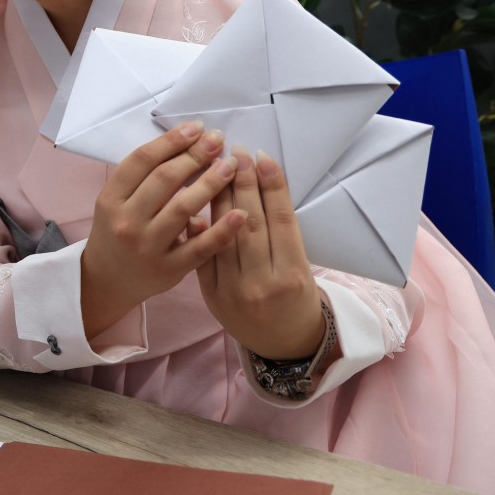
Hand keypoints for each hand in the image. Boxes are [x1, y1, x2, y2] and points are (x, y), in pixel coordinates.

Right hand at [80, 123, 247, 336]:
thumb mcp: (116, 201)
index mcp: (111, 199)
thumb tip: (187, 143)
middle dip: (195, 155)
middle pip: (165, 180)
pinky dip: (222, 229)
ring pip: (183, 208)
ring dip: (211, 183)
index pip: (142, 161)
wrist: (107, 280)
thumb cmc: (117, 231)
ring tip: (231, 165)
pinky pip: (200, 247)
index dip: (171, 141)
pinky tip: (241, 212)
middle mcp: (126, 221)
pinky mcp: (169, 270)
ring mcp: (147, 247)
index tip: (196, 128)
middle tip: (218, 139)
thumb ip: (144, 177)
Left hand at [198, 147, 325, 360]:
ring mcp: (233, 291)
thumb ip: (281, 235)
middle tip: (236, 151)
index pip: (280, 220)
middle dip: (242, 183)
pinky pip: (202, 254)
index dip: (271, 185)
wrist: (282, 344)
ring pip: (222, 235)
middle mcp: (261, 283)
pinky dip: (199, 227)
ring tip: (215, 165)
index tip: (262, 156)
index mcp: (292, 274)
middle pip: (250, 222)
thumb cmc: (295, 297)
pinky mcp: (211, 295)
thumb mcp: (300, 268)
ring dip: (218, 196)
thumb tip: (255, 189)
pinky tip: (193, 200)